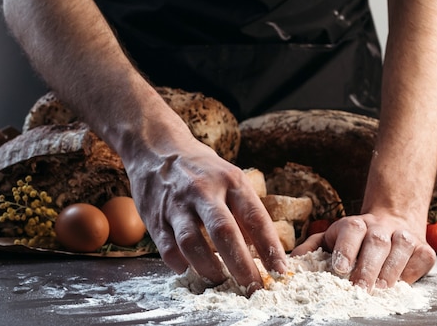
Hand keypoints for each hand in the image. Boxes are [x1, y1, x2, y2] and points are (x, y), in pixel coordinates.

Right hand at [126, 137, 286, 293]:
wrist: (157, 148)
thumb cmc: (202, 169)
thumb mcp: (230, 178)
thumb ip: (244, 210)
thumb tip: (265, 248)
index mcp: (231, 181)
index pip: (255, 217)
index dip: (270, 246)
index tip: (280, 269)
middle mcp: (204, 191)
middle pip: (225, 232)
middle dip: (241, 264)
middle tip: (253, 287)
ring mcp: (178, 204)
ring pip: (193, 242)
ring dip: (209, 268)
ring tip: (220, 280)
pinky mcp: (155, 216)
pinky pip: (167, 248)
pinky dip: (180, 263)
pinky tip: (189, 270)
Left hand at [292, 211, 434, 289]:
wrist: (393, 220)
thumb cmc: (356, 238)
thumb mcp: (332, 238)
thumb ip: (311, 250)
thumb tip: (290, 264)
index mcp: (356, 224)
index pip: (351, 231)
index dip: (346, 249)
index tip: (340, 268)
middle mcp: (382, 226)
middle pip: (376, 243)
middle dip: (368, 267)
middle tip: (359, 288)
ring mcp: (406, 236)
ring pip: (400, 251)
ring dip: (390, 273)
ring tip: (379, 290)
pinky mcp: (425, 249)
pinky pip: (420, 261)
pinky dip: (411, 274)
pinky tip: (399, 284)